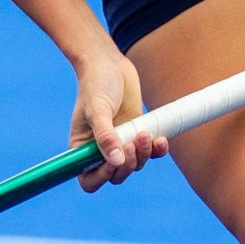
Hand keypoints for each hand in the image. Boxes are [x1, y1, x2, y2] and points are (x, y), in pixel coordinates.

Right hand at [68, 52, 165, 190]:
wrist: (110, 64)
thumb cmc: (96, 84)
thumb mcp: (97, 109)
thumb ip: (105, 136)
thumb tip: (116, 162)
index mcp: (83, 148)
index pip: (89, 179)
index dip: (102, 177)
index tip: (113, 162)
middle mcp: (101, 150)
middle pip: (116, 175)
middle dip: (127, 164)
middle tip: (132, 143)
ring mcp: (120, 143)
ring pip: (135, 165)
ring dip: (143, 154)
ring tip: (145, 133)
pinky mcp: (137, 134)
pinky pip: (150, 153)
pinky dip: (157, 150)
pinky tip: (161, 139)